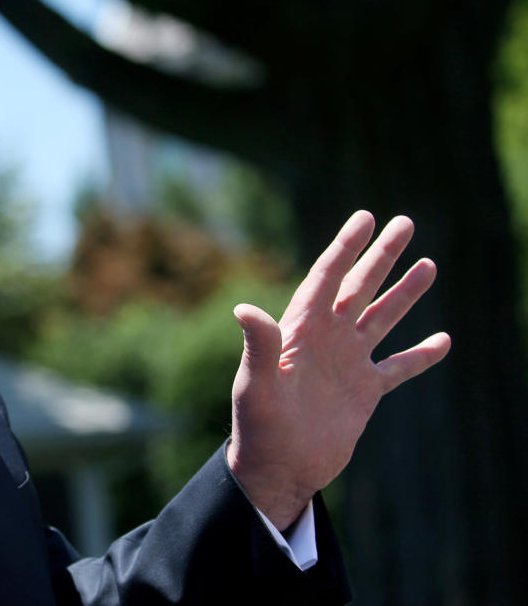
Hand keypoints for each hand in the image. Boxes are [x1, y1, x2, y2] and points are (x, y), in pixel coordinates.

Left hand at [227, 211, 450, 529]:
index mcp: (300, 329)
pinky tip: (442, 341)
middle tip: (404, 223)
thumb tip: (245, 309)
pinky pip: (398, 367)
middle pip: (359, 287)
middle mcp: (326, 339)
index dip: (345, 246)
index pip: (326, 277)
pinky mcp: (364, 392)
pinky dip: (420, 355)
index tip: (365, 217)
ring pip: (382, 318)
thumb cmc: (258, 427)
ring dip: (405, 294)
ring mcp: (347, 363)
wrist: (278, 469)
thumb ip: (259, 347)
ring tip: (428, 265)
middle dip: (381, 256)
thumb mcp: (256, 386)